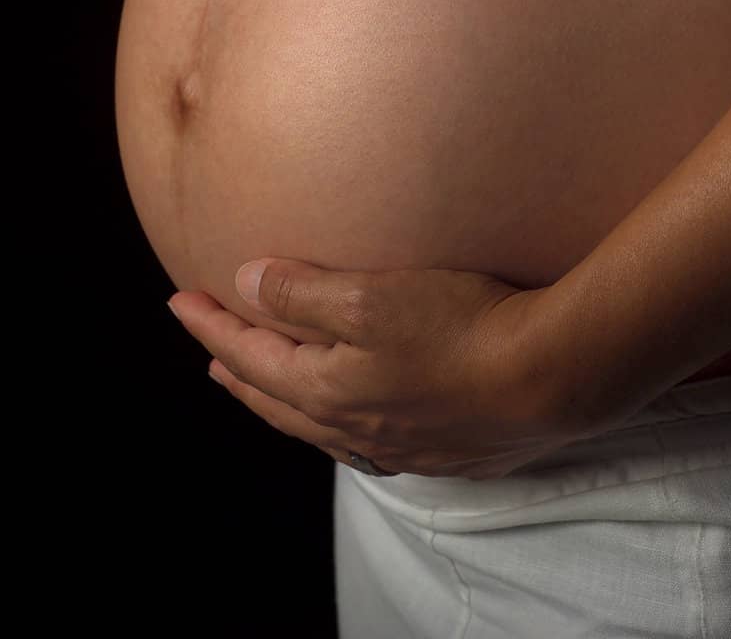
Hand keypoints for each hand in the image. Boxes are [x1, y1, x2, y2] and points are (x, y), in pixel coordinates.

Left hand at [167, 256, 602, 479]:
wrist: (551, 377)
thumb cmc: (460, 327)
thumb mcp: (368, 297)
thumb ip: (301, 293)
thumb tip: (246, 283)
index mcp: (327, 391)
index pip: (251, 356)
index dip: (212, 326)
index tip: (179, 301)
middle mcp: (356, 426)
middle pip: (275, 399)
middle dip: (238, 370)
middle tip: (211, 352)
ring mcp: (400, 442)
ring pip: (318, 423)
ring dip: (281, 398)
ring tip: (266, 383)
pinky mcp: (442, 446)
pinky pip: (364, 436)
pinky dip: (335, 418)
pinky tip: (353, 411)